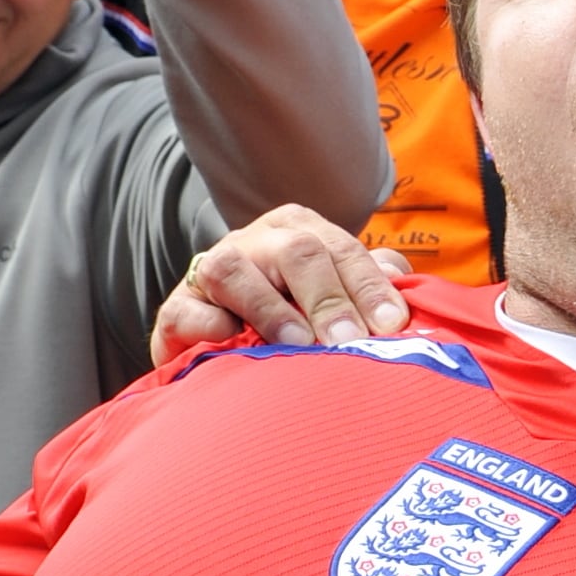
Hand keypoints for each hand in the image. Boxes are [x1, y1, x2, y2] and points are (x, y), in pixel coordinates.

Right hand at [153, 206, 413, 364]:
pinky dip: (208, 325)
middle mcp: (257, 241)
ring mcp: (211, 270)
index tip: (391, 325)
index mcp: (301, 230)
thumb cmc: (294, 316)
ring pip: (233, 269)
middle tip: (349, 341)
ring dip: (269, 308)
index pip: (343, 250)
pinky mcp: (176, 309)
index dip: (369, 287)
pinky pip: (185, 311)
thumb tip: (398, 282)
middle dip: (328, 298)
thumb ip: (369, 282)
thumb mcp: (336, 293)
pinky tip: (230, 341)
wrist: (221, 342)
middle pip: (297, 252)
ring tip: (298, 344)